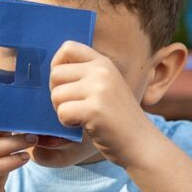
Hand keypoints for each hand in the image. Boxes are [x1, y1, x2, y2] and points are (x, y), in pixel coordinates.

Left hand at [49, 42, 154, 167]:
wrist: (141, 143)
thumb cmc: (116, 120)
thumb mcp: (104, 88)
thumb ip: (83, 75)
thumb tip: (50, 71)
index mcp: (103, 63)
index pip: (67, 48)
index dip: (56, 66)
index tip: (64, 84)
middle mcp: (102, 71)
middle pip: (55, 74)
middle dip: (57, 94)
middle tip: (74, 107)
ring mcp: (100, 89)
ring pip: (56, 95)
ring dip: (62, 111)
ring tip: (82, 117)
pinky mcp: (95, 109)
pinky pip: (62, 112)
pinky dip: (67, 123)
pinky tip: (83, 125)